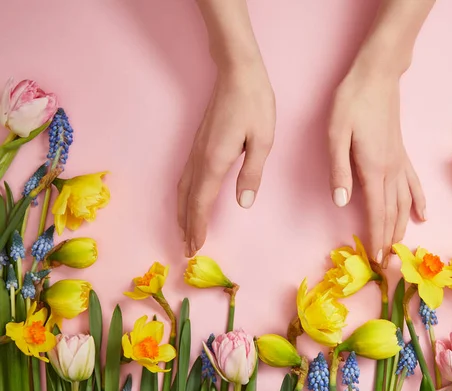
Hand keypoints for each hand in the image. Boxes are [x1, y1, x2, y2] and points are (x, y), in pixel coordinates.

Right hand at [178, 64, 274, 256]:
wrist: (238, 73)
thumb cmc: (255, 104)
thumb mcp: (262, 140)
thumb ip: (252, 173)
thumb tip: (243, 203)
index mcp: (215, 160)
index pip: (201, 202)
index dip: (197, 226)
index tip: (195, 247)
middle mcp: (200, 158)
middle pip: (187, 199)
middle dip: (186, 226)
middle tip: (187, 249)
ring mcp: (196, 149)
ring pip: (182, 188)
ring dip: (182, 212)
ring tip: (183, 231)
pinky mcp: (198, 143)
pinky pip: (185, 176)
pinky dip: (183, 195)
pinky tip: (187, 200)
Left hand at [328, 66, 425, 262]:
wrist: (376, 76)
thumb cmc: (352, 103)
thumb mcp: (336, 135)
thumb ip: (340, 170)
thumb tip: (341, 203)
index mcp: (374, 169)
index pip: (376, 213)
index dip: (376, 239)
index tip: (376, 261)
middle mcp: (391, 170)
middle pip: (392, 214)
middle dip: (389, 241)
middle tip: (387, 265)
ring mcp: (400, 162)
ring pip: (404, 203)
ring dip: (401, 227)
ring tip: (399, 249)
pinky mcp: (402, 153)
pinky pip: (414, 183)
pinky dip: (418, 202)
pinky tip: (422, 215)